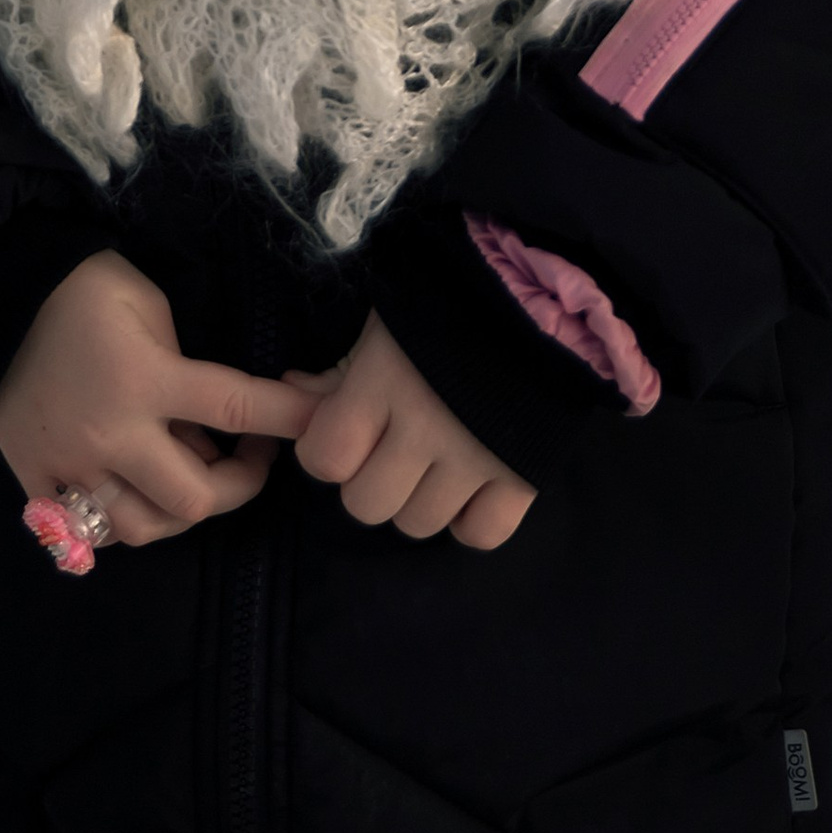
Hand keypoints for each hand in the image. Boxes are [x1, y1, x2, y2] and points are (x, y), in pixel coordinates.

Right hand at [0, 249, 317, 548]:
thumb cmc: (81, 289)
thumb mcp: (146, 301)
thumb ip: (183, 359)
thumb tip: (208, 416)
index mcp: (144, 377)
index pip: (235, 406)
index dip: (287, 417)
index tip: (319, 422)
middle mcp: (111, 433)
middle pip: (195, 497)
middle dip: (237, 484)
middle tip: (245, 456)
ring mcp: (70, 465)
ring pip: (144, 527)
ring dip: (178, 509)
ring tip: (187, 474)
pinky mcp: (35, 481)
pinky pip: (90, 530)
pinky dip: (123, 517)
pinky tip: (134, 489)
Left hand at [287, 310, 534, 552]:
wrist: (539, 297)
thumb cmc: (445, 304)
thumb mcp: (381, 329)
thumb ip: (336, 375)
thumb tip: (291, 399)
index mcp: (385, 381)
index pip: (326, 458)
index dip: (325, 451)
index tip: (340, 433)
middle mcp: (426, 428)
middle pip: (366, 505)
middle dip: (368, 480)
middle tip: (388, 449)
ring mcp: (476, 459)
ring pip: (417, 525)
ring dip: (415, 500)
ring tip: (431, 462)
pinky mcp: (523, 478)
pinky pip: (478, 535)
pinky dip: (467, 520)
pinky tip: (467, 487)